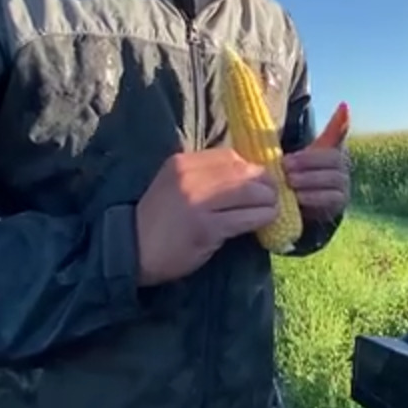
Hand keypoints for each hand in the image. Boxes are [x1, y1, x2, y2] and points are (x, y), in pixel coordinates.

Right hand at [134, 149, 280, 286]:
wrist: (132, 250)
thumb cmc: (158, 220)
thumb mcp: (175, 185)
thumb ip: (204, 177)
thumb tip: (246, 176)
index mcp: (183, 163)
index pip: (230, 157)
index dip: (252, 167)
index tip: (262, 178)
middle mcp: (190, 177)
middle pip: (242, 172)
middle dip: (265, 183)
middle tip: (275, 194)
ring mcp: (198, 202)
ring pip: (248, 193)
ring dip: (268, 200)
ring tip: (274, 207)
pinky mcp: (206, 227)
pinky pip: (244, 218)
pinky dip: (261, 217)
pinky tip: (267, 221)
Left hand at [283, 103, 350, 223]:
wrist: (309, 205)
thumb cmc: (307, 172)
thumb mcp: (310, 151)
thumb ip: (323, 132)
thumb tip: (345, 104)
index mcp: (335, 150)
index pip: (338, 136)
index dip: (338, 125)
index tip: (335, 113)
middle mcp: (344, 167)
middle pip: (332, 159)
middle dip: (308, 161)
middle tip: (285, 165)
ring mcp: (344, 185)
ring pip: (331, 179)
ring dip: (308, 179)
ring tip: (289, 180)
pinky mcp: (339, 204)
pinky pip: (329, 198)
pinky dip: (312, 197)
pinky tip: (298, 197)